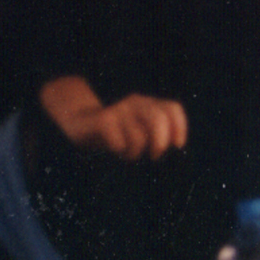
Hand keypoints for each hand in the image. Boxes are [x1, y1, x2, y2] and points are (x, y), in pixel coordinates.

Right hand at [42, 77, 187, 159]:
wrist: (80, 123)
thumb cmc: (118, 133)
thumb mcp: (141, 132)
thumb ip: (158, 136)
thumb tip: (174, 150)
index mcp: (149, 104)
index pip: (173, 108)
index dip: (180, 127)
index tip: (177, 145)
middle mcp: (136, 102)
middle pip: (159, 120)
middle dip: (160, 143)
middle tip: (154, 156)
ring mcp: (118, 109)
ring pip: (139, 137)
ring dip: (136, 152)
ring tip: (129, 153)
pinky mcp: (102, 119)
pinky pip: (119, 142)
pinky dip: (120, 151)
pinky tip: (115, 150)